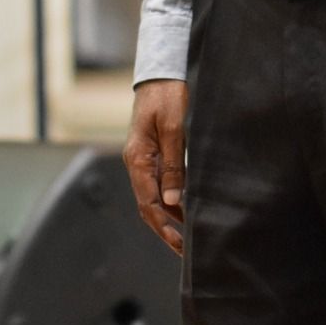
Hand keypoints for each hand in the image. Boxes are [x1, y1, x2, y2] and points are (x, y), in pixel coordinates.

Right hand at [123, 79, 187, 256]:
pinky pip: (160, 184)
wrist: (161, 73)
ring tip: (188, 237)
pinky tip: (186, 209)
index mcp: (138, 159)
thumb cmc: (167, 96)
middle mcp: (137, 163)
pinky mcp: (153, 154)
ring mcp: (144, 160)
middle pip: (149, 206)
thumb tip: (174, 200)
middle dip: (166, 230)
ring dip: (169, 218)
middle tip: (186, 251)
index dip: (164, 227)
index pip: (149, 204)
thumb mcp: (173, 128)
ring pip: (154, 197)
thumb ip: (173, 164)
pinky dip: (172, 200)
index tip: (180, 245)